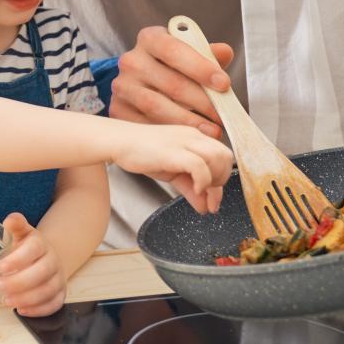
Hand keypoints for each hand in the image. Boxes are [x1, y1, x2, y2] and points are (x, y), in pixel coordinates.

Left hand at [0, 214, 65, 316]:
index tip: (0, 267)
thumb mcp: (21, 233)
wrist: (47, 258)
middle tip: (0, 286)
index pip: (34, 249)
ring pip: (48, 290)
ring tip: (6, 300)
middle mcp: (53, 260)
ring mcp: (59, 278)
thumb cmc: (27, 247)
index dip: (18, 259)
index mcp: (41, 243)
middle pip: (42, 272)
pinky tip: (21, 310)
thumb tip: (10, 220)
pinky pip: (54, 304)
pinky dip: (38, 310)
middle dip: (20, 282)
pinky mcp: (61, 294)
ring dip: (27, 298)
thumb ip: (15, 225)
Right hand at [109, 26, 234, 137]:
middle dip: (202, 101)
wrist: (142, 82)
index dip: (201, 67)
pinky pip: (147, 125)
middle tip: (223, 115)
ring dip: (190, 121)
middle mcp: (131, 61)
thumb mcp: (189, 54)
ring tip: (212, 129)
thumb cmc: (172, 67)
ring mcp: (122, 87)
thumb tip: (224, 53)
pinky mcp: (118, 110)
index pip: (174, 50)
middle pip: (171, 83)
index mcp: (150, 39)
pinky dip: (171, 133)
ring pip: (158, 107)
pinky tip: (190, 136)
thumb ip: (207, 54)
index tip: (224, 84)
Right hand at [110, 122, 232, 213]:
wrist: (118, 141)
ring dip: (215, 180)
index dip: (223, 179)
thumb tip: (205, 207)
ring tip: (200, 193)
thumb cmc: (141, 153)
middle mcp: (192, 136)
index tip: (214, 199)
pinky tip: (194, 190)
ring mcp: (184, 142)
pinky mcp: (173, 151)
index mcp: (194, 137)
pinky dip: (202, 181)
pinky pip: (199, 166)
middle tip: (208, 196)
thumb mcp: (172, 172)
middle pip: (225, 155)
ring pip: (217, 158)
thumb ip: (190, 187)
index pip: (222, 156)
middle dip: (222, 180)